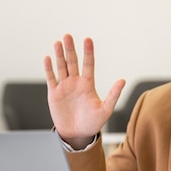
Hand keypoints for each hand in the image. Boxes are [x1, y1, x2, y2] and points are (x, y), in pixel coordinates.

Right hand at [43, 34, 124, 148]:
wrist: (77, 135)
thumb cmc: (92, 123)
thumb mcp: (105, 110)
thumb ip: (113, 95)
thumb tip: (122, 80)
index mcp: (88, 84)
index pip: (88, 64)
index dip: (88, 52)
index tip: (88, 39)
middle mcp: (76, 82)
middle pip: (72, 62)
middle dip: (70, 49)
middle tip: (68, 36)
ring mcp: (64, 87)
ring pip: (61, 67)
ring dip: (59, 55)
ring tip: (58, 42)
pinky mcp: (54, 93)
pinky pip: (51, 78)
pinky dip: (49, 68)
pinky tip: (48, 58)